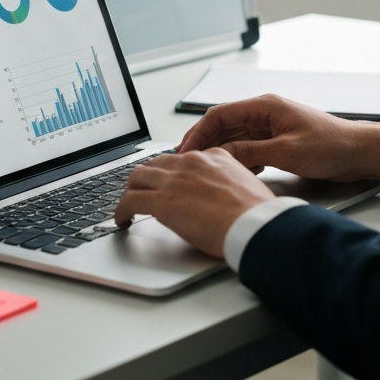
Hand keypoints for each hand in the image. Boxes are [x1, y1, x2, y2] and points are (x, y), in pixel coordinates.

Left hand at [113, 148, 273, 257]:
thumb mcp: (246, 183)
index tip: (167, 184)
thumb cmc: (257, 213)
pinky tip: (123, 220)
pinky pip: (130, 200)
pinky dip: (122, 209)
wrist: (255, 224)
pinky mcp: (163, 201)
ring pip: (138, 176)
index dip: (170, 172)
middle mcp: (191, 162)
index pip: (182, 159)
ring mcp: (175, 179)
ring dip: (131, 191)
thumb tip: (220, 197)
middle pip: (156, 163)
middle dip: (146, 178)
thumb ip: (227, 182)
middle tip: (141, 192)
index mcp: (213, 156)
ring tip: (128, 205)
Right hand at [177, 95, 379, 183]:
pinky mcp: (278, 141)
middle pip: (223, 125)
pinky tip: (229, 171)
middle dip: (203, 142)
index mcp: (265, 107)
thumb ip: (251, 153)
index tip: (184, 150)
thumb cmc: (331, 146)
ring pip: (234, 137)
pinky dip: (235, 157)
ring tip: (201, 169)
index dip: (198, 132)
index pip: (220, 114)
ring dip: (217, 151)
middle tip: (186, 162)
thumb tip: (220, 155)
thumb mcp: (287, 152)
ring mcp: (271, 127)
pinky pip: (248, 147)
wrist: (359, 152)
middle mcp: (265, 113)